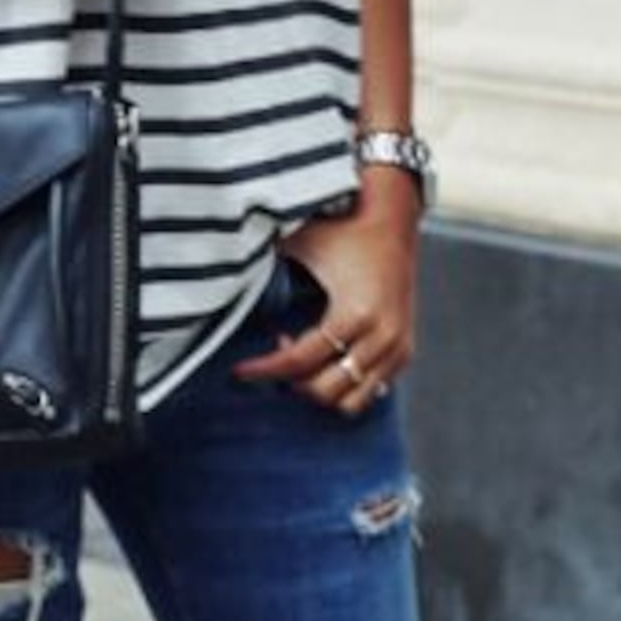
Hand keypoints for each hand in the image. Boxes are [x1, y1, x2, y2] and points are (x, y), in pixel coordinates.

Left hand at [234, 175, 420, 415]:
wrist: (393, 218)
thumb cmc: (343, 229)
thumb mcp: (299, 243)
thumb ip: (261, 263)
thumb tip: (216, 275)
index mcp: (354, 312)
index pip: (300, 361)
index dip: (265, 370)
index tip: (240, 371)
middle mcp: (381, 336)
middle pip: (326, 391)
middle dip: (294, 380)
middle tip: (276, 353)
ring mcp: (396, 346)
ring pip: (351, 401)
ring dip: (320, 388)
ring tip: (303, 359)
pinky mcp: (404, 350)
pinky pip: (371, 390)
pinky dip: (344, 383)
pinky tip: (327, 355)